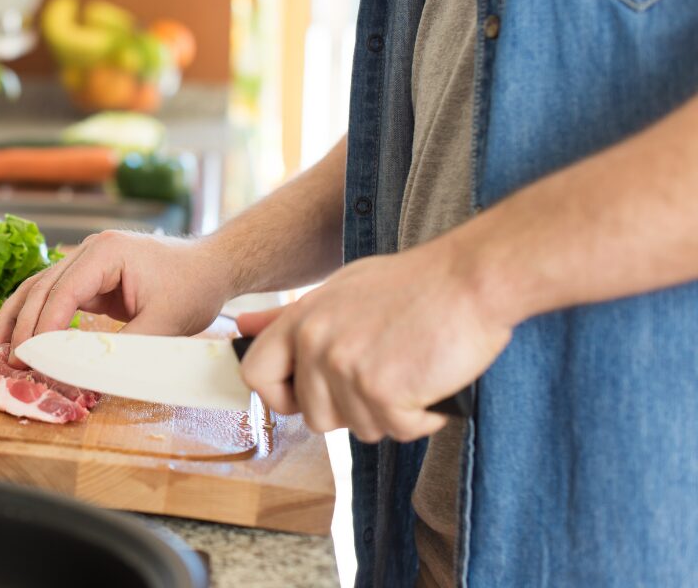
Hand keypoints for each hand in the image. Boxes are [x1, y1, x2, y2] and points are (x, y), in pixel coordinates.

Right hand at [0, 231, 234, 351]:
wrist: (212, 268)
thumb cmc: (193, 288)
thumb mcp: (165, 323)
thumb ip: (126, 348)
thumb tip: (88, 374)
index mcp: (106, 253)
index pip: (63, 291)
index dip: (42, 326)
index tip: (28, 357)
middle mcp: (89, 251)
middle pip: (42, 287)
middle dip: (22, 326)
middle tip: (7, 362)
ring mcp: (86, 262)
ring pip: (39, 289)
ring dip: (17, 319)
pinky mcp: (89, 277)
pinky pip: (55, 296)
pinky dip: (37, 318)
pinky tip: (20, 340)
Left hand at [237, 242, 511, 441]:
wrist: (470, 279)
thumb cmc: (413, 285)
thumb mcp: (339, 290)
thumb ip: (289, 317)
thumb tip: (240, 327)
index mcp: (301, 318)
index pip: (255, 374)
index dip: (281, 396)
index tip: (311, 395)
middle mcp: (316, 343)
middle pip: (315, 417)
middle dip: (352, 410)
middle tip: (386, 376)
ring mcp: (347, 367)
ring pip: (360, 429)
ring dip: (392, 412)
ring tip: (413, 371)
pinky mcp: (382, 390)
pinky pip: (398, 431)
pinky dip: (422, 417)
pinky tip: (432, 381)